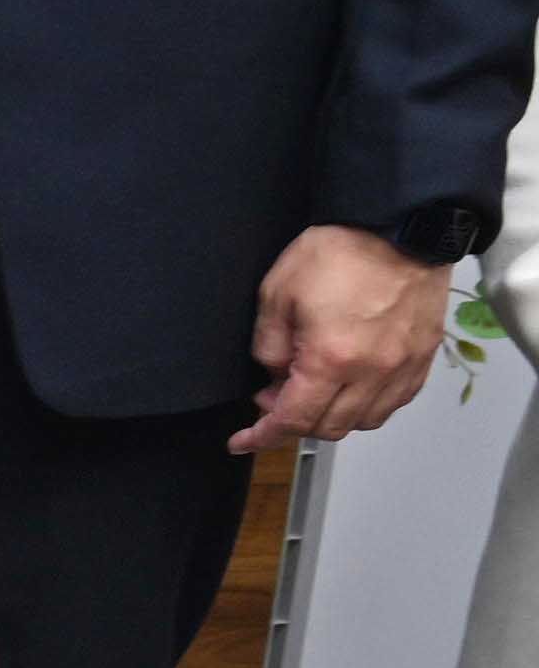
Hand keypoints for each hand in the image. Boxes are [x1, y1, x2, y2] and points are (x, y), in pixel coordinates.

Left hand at [243, 224, 453, 449]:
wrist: (399, 228)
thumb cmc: (340, 252)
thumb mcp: (277, 293)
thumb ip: (269, 344)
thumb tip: (272, 375)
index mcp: (331, 359)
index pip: (293, 419)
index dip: (263, 435)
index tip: (244, 440)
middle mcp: (372, 373)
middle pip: (329, 427)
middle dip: (295, 421)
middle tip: (274, 395)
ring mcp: (403, 368)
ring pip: (365, 421)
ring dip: (332, 416)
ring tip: (312, 388)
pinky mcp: (423, 358)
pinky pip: (395, 402)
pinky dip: (368, 405)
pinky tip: (350, 385)